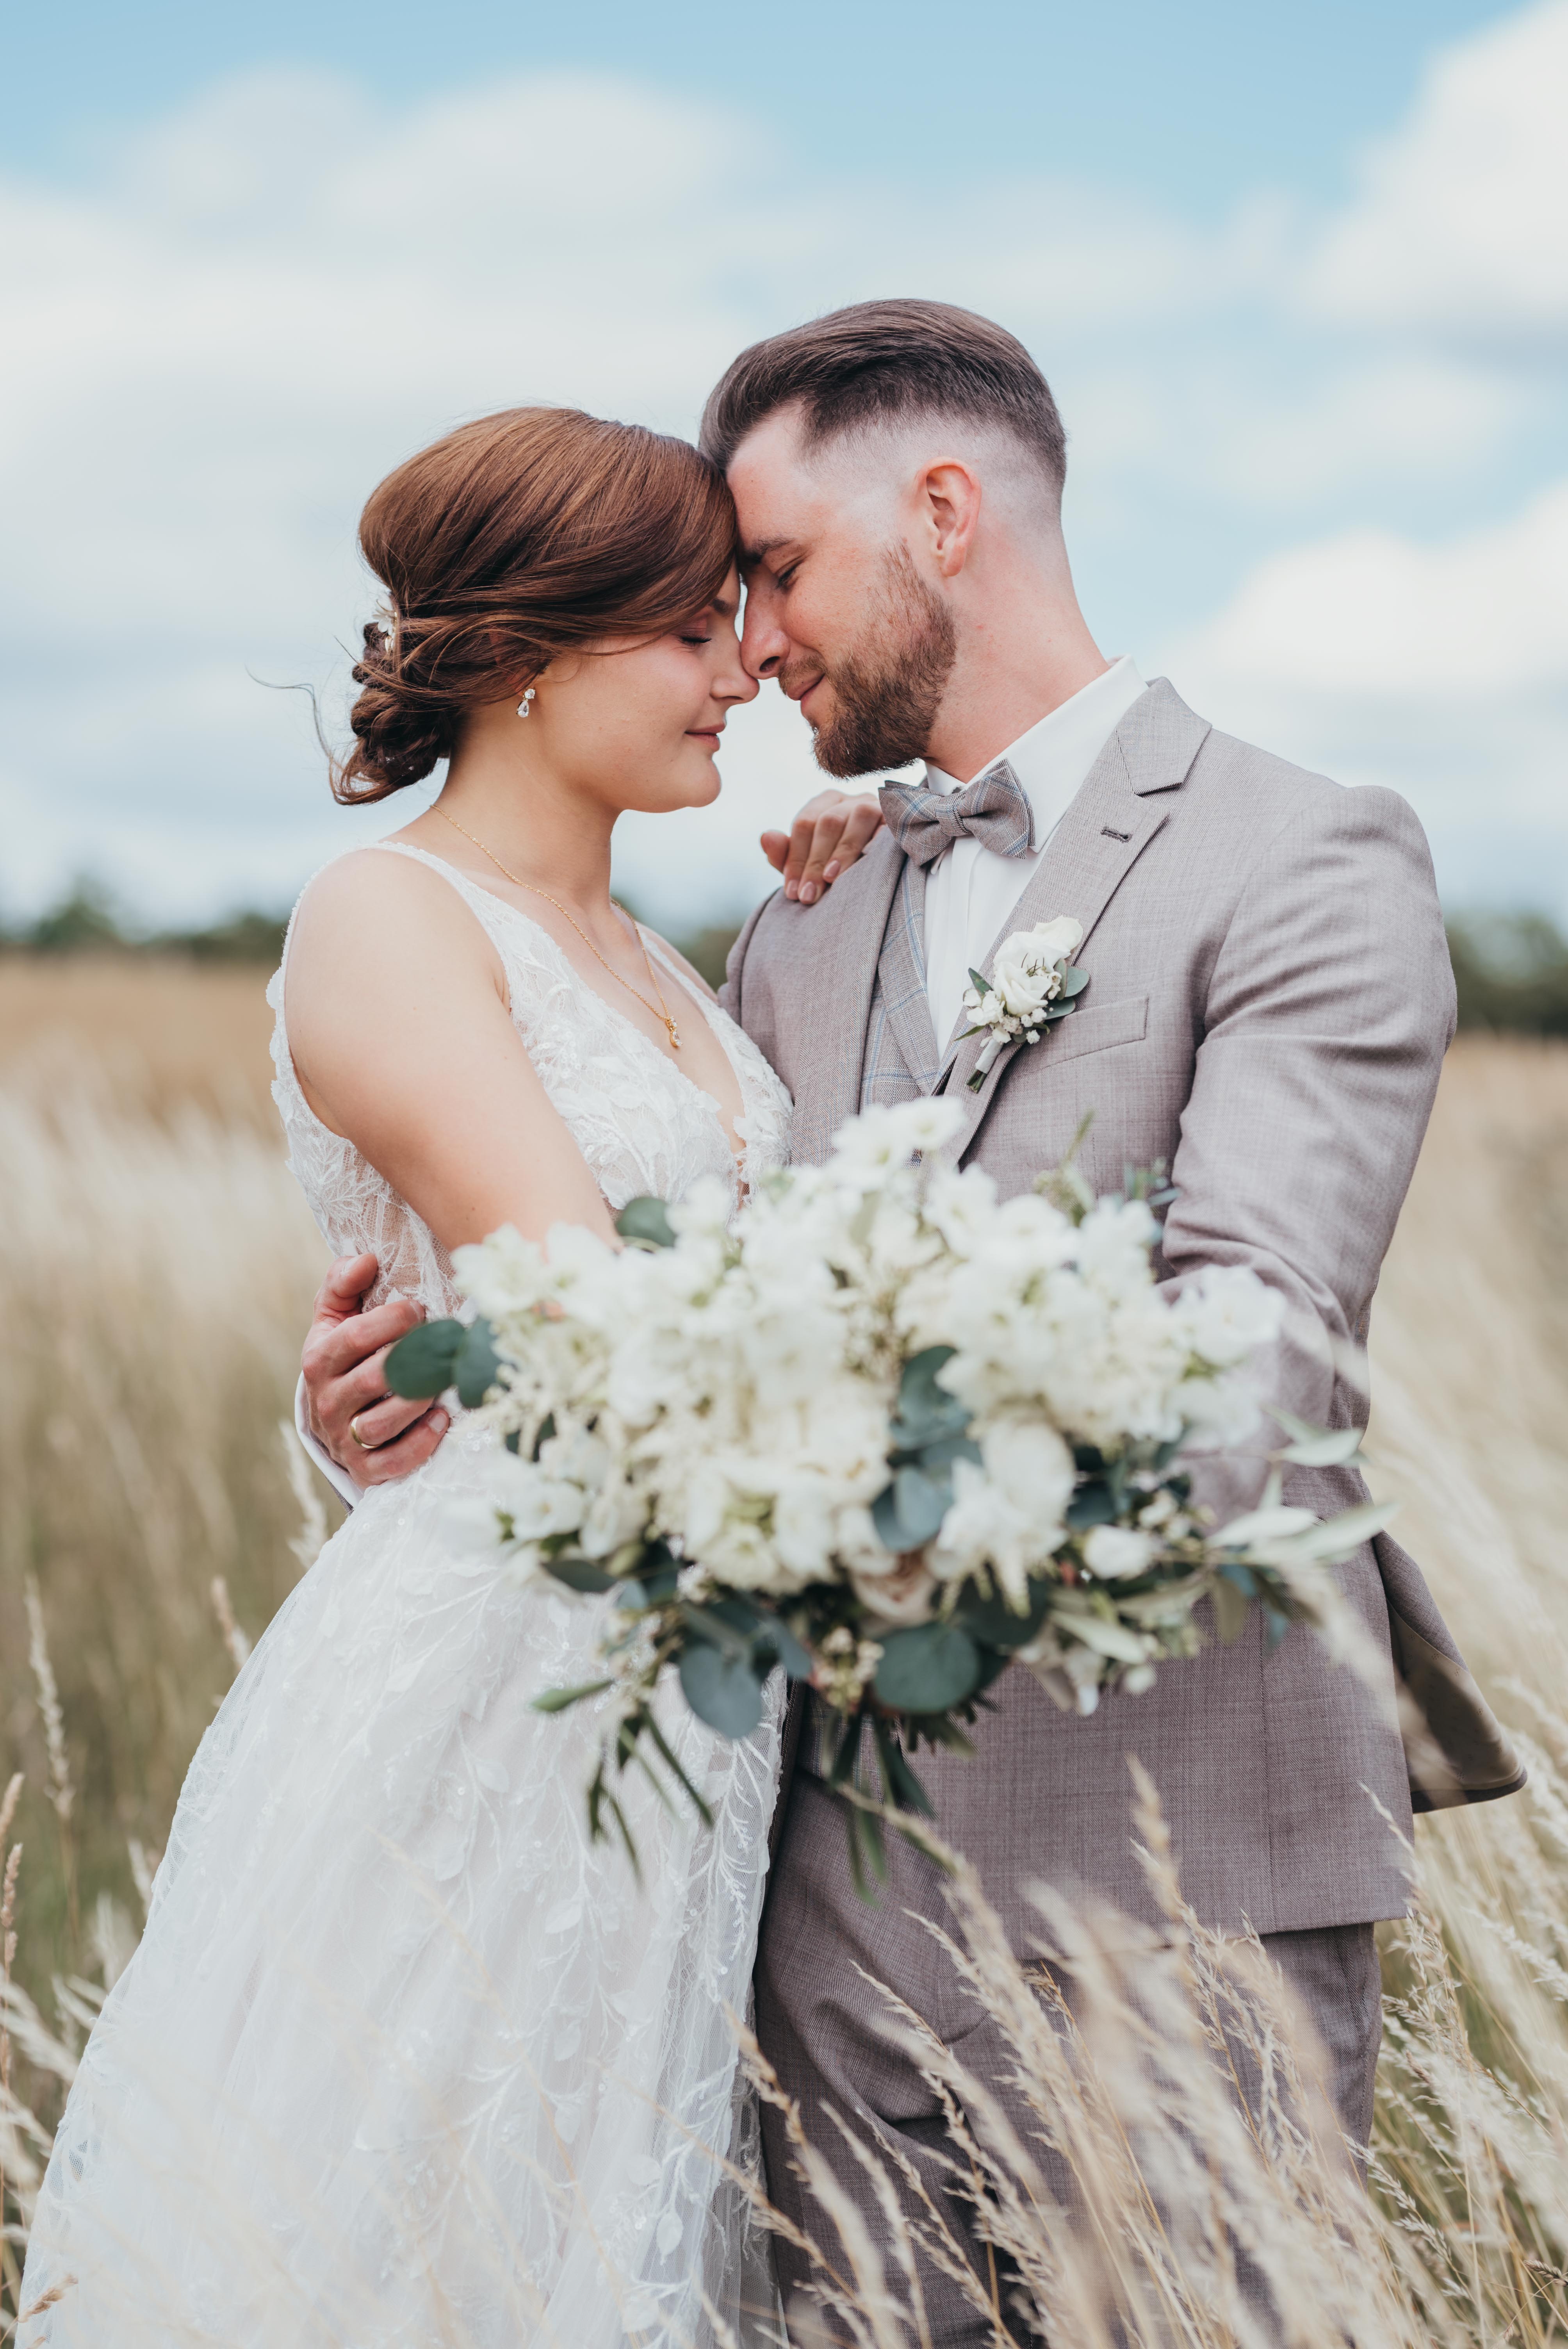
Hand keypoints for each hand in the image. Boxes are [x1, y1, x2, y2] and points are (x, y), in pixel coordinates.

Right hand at [300, 1252, 449, 1489]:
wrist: (331, 1420)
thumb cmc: (344, 1356)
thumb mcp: (334, 1317)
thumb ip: (343, 1282)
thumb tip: (366, 1258)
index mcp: (319, 1359)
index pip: (357, 1335)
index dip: (395, 1319)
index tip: (420, 1309)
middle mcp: (327, 1401)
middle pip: (376, 1377)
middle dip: (417, 1357)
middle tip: (445, 1341)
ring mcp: (344, 1438)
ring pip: (384, 1422)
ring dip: (421, 1399)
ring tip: (445, 1378)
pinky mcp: (365, 1469)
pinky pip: (395, 1461)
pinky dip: (422, 1442)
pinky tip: (442, 1419)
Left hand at [760, 790, 883, 904]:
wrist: (879, 873)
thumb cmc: (836, 868)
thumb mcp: (808, 866)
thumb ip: (785, 855)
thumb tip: (766, 837)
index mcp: (825, 804)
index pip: (804, 824)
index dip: (796, 858)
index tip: (793, 892)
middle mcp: (849, 800)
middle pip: (828, 822)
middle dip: (815, 861)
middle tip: (808, 896)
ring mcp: (876, 806)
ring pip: (858, 817)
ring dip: (844, 850)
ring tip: (832, 879)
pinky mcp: (899, 819)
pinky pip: (890, 826)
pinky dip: (878, 843)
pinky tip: (868, 865)